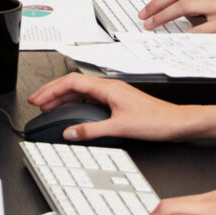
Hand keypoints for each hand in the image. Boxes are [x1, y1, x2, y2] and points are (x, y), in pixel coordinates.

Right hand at [23, 72, 194, 143]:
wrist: (177, 123)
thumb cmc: (157, 120)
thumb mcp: (121, 128)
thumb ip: (92, 130)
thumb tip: (71, 132)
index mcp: (108, 88)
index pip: (71, 82)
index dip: (51, 90)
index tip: (38, 99)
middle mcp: (109, 88)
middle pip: (73, 85)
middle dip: (52, 93)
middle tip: (37, 103)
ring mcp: (113, 95)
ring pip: (81, 92)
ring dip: (63, 99)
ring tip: (49, 108)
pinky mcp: (118, 103)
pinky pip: (89, 100)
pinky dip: (76, 105)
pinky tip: (72, 114)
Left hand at [140, 0, 215, 38]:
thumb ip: (207, 9)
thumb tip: (185, 20)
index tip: (149, 8)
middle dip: (155, 5)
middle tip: (144, 17)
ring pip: (184, 6)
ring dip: (164, 17)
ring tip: (153, 26)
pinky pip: (201, 28)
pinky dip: (187, 34)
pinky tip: (178, 40)